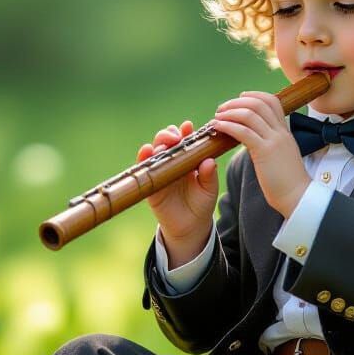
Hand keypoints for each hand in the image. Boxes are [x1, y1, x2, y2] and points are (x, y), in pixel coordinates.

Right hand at [138, 121, 217, 247]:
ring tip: (166, 141)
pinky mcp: (150, 183)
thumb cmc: (201, 204)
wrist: (190, 227)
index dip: (185, 132)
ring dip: (158, 142)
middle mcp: (172, 162)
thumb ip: (210, 176)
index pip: (185, 140)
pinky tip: (147, 150)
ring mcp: (160, 171)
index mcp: (188, 159)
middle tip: (177, 136)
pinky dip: (143, 157)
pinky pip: (144, 168)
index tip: (188, 126)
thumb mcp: (209, 190)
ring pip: (154, 150)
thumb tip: (210, 161)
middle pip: (167, 141)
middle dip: (169, 134)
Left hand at [212, 91, 310, 217]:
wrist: (299, 197)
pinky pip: (243, 132)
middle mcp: (280, 132)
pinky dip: (228, 126)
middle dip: (237, 102)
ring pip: (250, 114)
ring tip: (217, 117)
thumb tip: (256, 139)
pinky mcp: (265, 152)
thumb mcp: (282, 155)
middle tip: (222, 108)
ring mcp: (274, 140)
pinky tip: (218, 127)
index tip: (240, 98)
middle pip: (259, 103)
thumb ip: (271, 144)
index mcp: (285, 131)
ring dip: (229, 112)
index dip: (254, 96)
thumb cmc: (288, 182)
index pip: (272, 101)